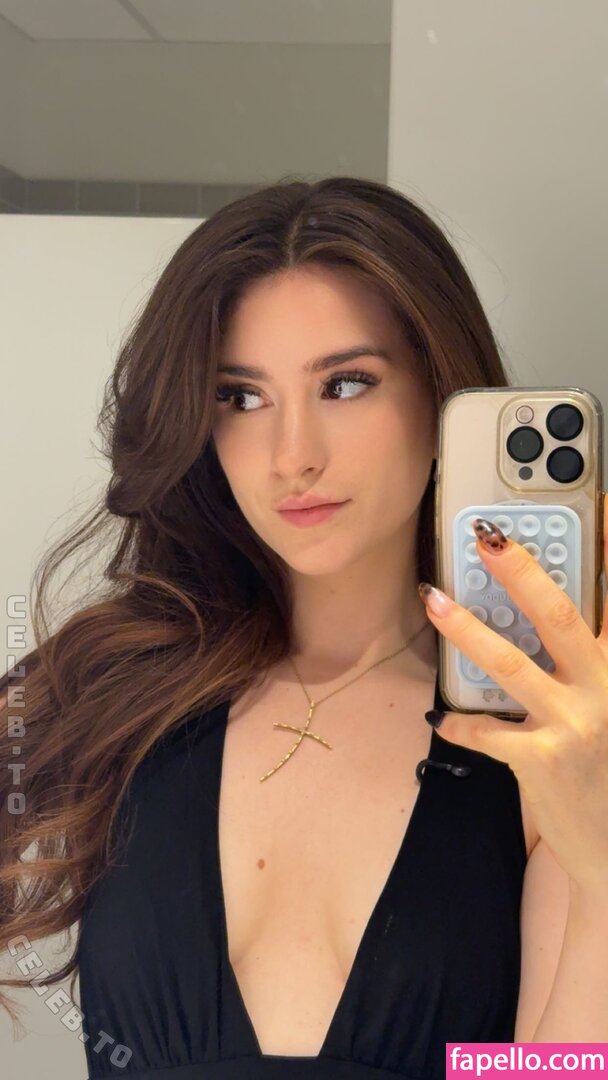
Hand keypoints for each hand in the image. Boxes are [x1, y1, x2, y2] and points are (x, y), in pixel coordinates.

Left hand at [418, 497, 607, 895]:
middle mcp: (606, 689)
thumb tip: (566, 629)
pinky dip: (461, 722)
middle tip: (487, 538)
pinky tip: (445, 720)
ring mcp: (574, 725)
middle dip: (520, 570)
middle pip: (559, 616)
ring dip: (465, 628)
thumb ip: (596, 666)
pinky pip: (486, 730)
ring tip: (434, 599)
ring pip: (509, 663)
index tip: (598, 505)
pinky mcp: (540, 761)